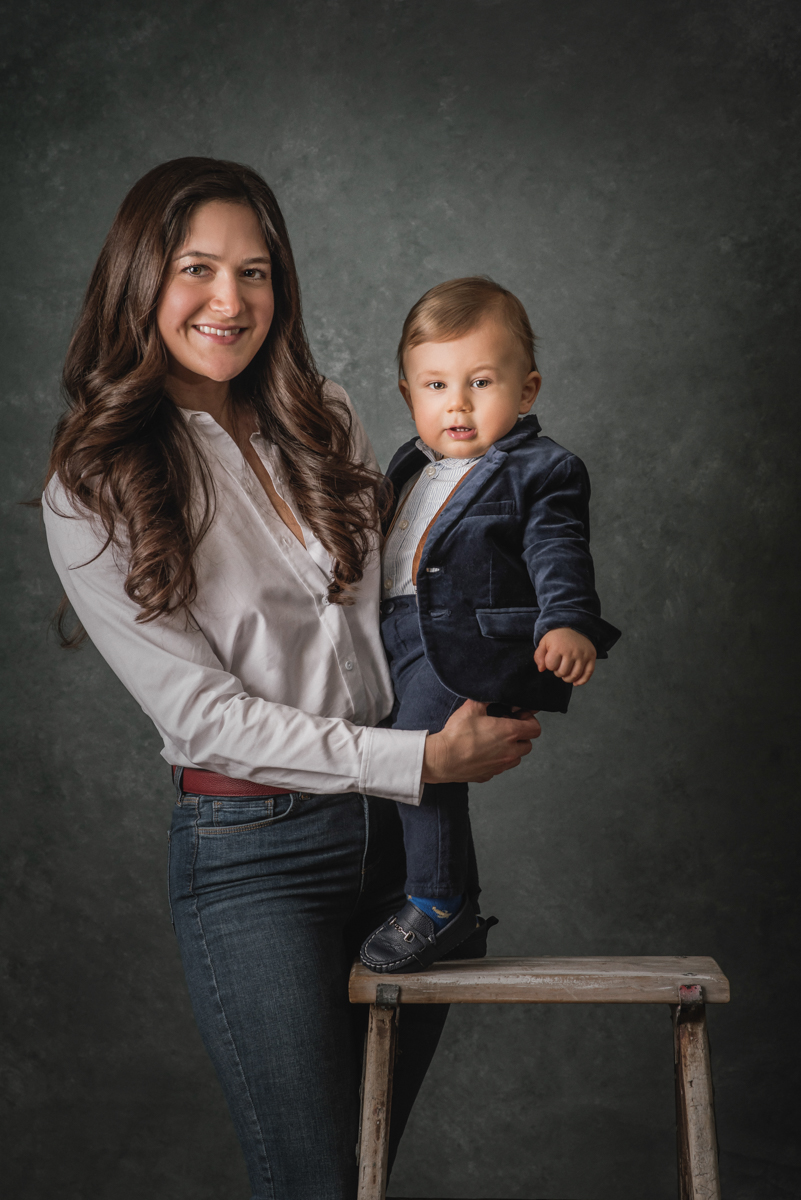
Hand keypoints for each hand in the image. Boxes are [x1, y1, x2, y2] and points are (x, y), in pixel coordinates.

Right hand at [422, 699, 540, 784]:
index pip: (535, 728)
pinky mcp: (489, 775)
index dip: (529, 720)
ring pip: (516, 758)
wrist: (441, 758)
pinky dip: (497, 759)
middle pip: (528, 744)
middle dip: (521, 735)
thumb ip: (487, 698)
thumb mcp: (472, 707)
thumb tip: (493, 694)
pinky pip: (500, 767)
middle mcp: (509, 751)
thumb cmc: (457, 734)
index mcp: (509, 733)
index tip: (517, 716)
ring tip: (496, 740)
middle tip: (506, 727)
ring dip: (511, 749)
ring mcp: (500, 766)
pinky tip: (483, 751)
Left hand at [534, 627, 595, 684]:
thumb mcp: (544, 643)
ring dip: (568, 678)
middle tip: (559, 665)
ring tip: (566, 672)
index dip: (549, 665)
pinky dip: (581, 681)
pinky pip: (588, 674)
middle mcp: (572, 651)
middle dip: (558, 672)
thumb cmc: (557, 637)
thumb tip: (541, 669)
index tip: (552, 659)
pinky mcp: (591, 657)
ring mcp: (583, 655)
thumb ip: (539, 656)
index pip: (551, 666)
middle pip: (562, 673)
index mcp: (558, 647)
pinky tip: (576, 682)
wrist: (574, 626)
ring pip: (574, 675)